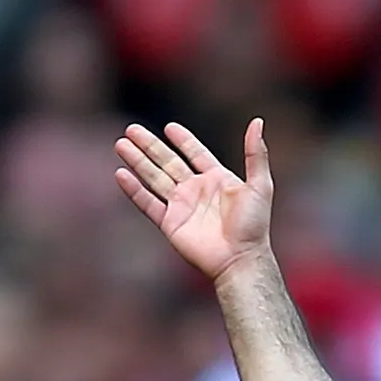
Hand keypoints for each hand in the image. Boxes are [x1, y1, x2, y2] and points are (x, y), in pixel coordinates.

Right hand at [115, 120, 273, 282]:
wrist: (240, 258)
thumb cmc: (254, 225)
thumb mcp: (260, 185)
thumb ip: (255, 153)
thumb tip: (257, 121)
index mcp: (216, 179)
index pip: (195, 153)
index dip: (183, 140)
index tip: (169, 127)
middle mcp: (195, 190)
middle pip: (167, 161)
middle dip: (149, 145)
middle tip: (131, 129)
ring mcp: (181, 206)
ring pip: (154, 177)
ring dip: (137, 161)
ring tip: (120, 144)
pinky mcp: (169, 223)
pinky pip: (148, 203)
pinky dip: (134, 190)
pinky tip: (121, 174)